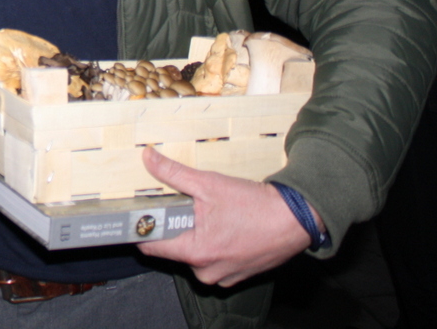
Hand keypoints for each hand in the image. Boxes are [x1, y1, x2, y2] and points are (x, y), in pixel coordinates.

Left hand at [136, 147, 315, 286]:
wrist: (295, 219)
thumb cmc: (254, 205)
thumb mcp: (209, 183)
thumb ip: (173, 173)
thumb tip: (148, 159)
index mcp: (196, 254)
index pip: (151, 247)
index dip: (143, 228)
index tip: (141, 213)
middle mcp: (207, 272)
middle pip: (175, 248)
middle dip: (177, 227)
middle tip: (187, 205)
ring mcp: (224, 276)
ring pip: (196, 254)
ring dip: (198, 235)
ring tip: (211, 213)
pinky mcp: (238, 274)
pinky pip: (215, 260)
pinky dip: (216, 243)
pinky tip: (226, 225)